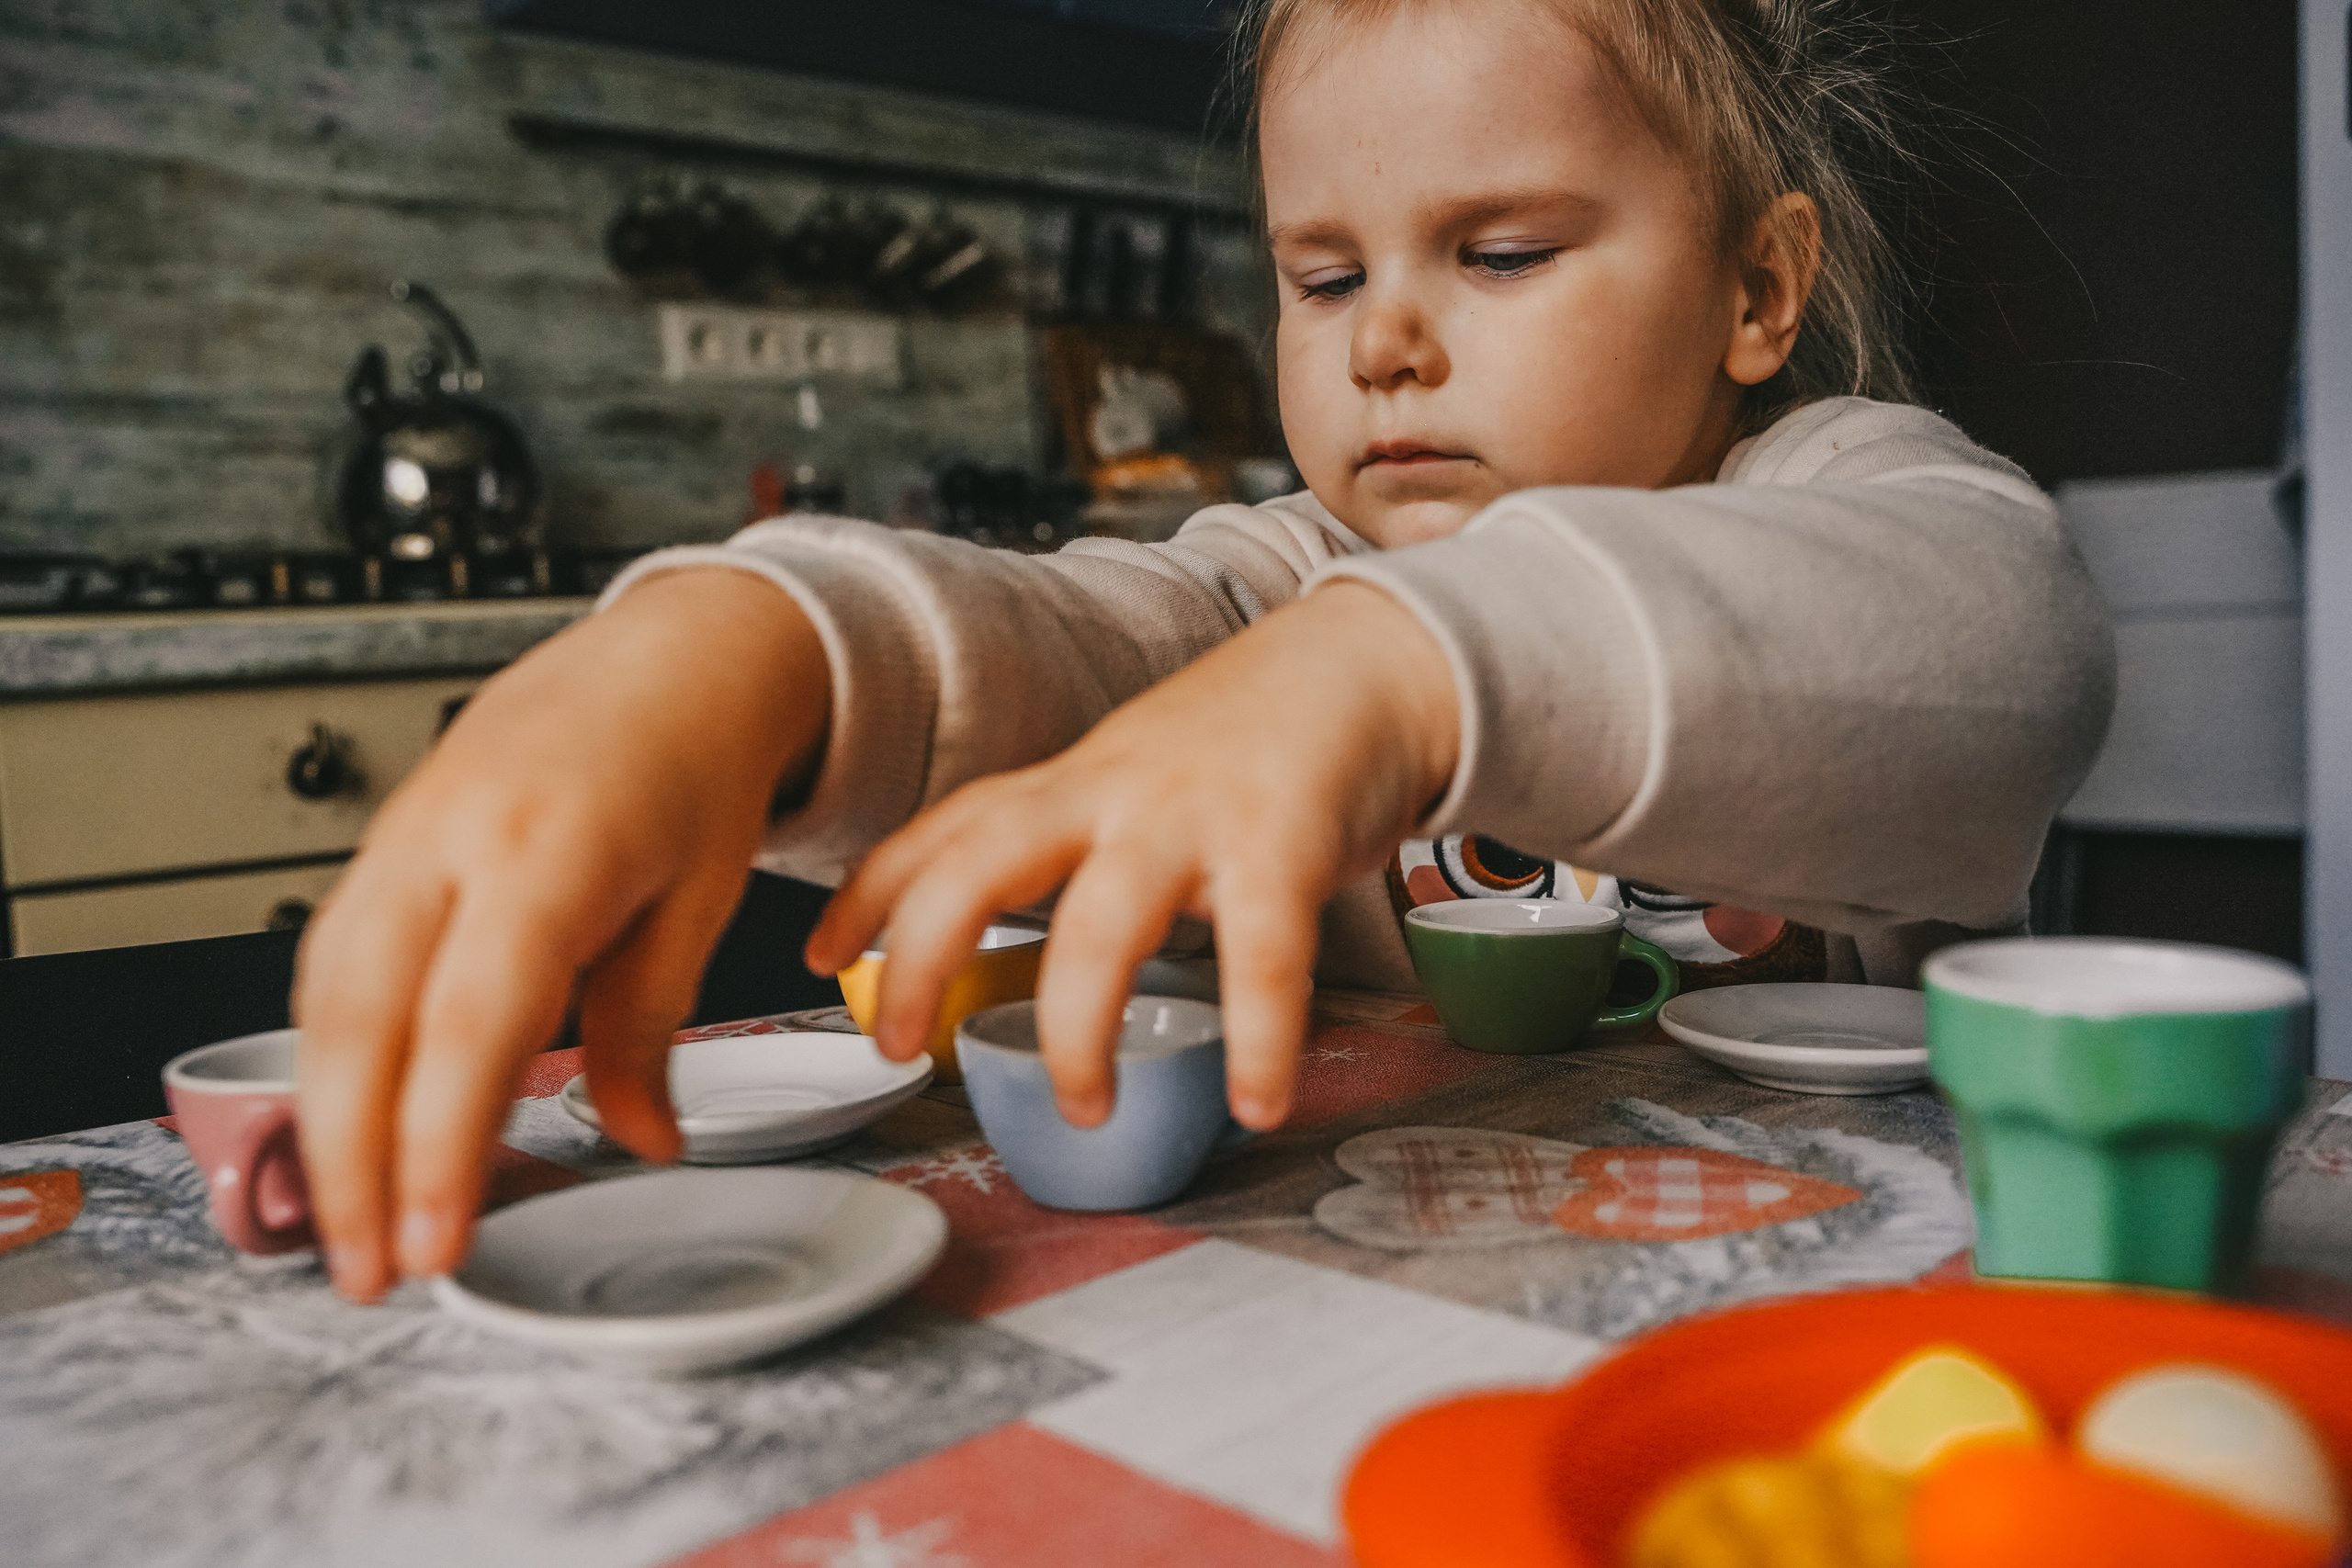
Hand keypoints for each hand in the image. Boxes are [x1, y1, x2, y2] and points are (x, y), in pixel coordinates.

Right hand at [294, 568, 828, 1301]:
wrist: (670, 654)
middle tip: (372, 1272)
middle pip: (363, 1023)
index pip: (469, 1025)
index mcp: (547, 849)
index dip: (437, 1145)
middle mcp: (451, 838)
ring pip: (325, 995)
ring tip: (355, 1224)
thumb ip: (650, 1028)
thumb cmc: (695, 761)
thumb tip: (638, 1140)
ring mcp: (403, 833)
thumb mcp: (702, 899)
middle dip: (351, 1162)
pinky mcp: (384, 842)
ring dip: (326, 1117)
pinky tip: (351, 1116)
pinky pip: (332, 958)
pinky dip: (331, 1050)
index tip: (433, 1243)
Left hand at [805, 581, 1457, 1130]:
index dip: (869, 890)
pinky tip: (1258, 1098)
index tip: (813, 953)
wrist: (1364, 665)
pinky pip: (1264, 955)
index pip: (945, 829)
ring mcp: (1191, 817)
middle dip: (918, 954)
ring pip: (1102, 925)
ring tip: (1084, 1108)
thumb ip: (1065, 844)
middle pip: (981, 864)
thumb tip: (992, 930)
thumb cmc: (1241, 748)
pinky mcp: (1283, 843)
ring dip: (1078, 1030)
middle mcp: (1111, 794)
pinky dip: (1260, 1039)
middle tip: (895, 1046)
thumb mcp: (1128, 782)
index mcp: (1070, 786)